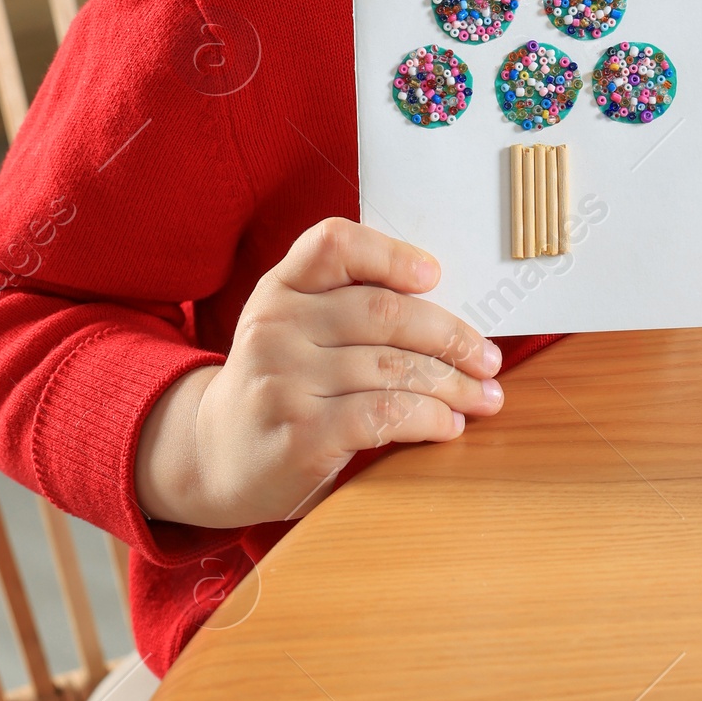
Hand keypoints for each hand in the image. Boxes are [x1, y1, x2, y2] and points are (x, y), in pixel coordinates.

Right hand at [135, 217, 503, 530]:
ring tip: (483, 396)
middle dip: (450, 335)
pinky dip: (429, 419)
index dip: (390, 254)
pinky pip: (385, 414)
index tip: (435, 274)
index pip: (333, 245)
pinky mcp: (301, 435)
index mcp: (279, 289)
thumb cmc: (278, 384)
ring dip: (453, 384)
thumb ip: (344, 306)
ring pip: (393, 368)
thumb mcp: (290, 328)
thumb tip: (449, 307)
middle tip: (487, 357)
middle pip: (384, 313)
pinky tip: (449, 426)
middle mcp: (276, 326)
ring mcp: (285, 381)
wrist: (213, 456)